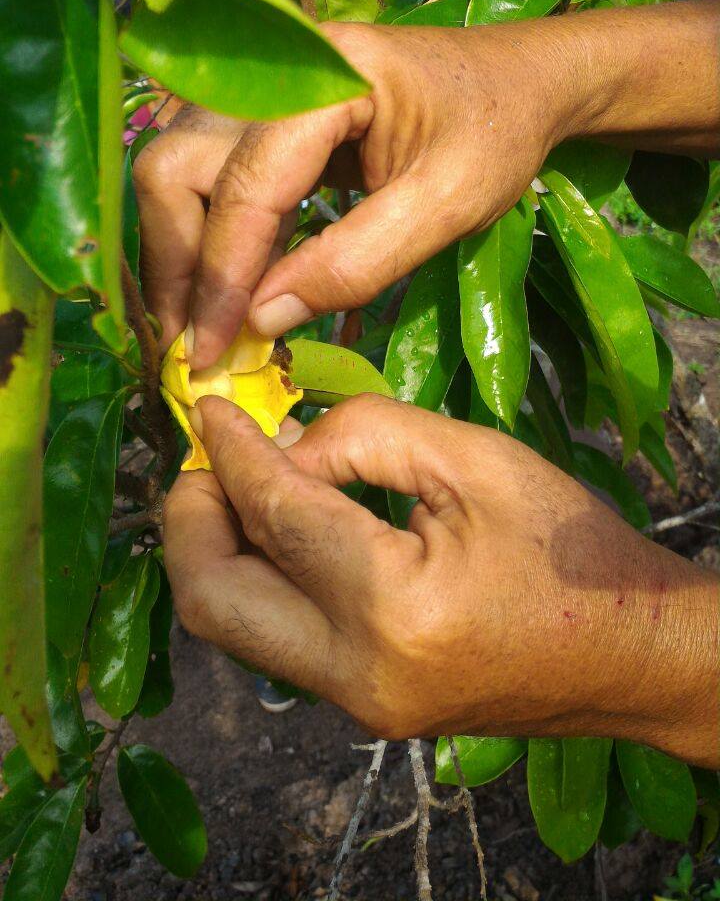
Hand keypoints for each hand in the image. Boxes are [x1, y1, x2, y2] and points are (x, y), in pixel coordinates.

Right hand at [134, 20, 572, 365]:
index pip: (244, 184)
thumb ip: (358, 262)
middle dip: (177, 262)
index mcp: (325, 75)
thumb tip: (261, 320)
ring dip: (183, 251)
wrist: (519, 80)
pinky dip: (210, 233)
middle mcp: (272, 66)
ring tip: (206, 326)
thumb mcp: (449, 205)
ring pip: (177, 169)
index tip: (207, 354)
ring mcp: (258, 84)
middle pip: (177, 165)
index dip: (220, 276)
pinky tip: (232, 287)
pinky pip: (207, 173)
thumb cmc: (498, 133)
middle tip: (193, 346)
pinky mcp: (259, 112)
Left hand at [162, 394, 718, 764]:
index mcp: (397, 609)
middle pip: (215, 602)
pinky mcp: (365, 707)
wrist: (632, 651)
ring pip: (236, 628)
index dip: (231, 450)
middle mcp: (359, 676)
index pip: (277, 516)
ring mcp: (358, 705)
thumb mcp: (476, 460)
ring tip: (239, 480)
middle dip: (189, 518)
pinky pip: (279, 639)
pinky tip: (281, 524)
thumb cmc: (570, 546)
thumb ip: (368, 433)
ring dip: (219, 548)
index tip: (208, 402)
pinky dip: (262, 575)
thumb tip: (283, 439)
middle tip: (205, 455)